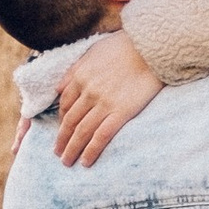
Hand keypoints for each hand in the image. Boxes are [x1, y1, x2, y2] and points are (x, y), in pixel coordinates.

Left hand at [51, 31, 163, 166]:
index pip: (65, 104)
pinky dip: (91, 150)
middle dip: (62, 139)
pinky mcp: (121, 112)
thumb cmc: (125, 45)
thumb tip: (59, 88)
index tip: (61, 131)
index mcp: (80, 76)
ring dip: (72, 149)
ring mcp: (103, 103)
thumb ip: (75, 70)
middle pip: (69, 121)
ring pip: (81, 131)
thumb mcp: (93, 51)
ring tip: (67, 162)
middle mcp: (88, 91)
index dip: (61, 120)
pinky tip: (86, 162)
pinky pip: (101, 136)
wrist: (151, 47)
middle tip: (58, 152)